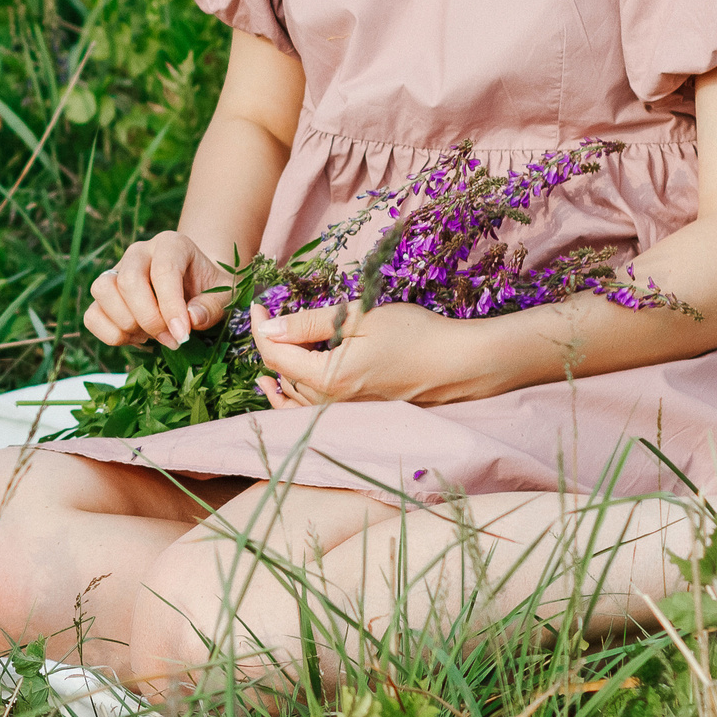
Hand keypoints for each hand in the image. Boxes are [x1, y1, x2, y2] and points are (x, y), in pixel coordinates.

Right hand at [84, 231, 233, 348]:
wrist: (195, 288)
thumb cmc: (210, 290)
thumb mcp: (223, 295)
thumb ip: (211, 307)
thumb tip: (190, 320)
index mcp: (171, 244)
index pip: (163, 271)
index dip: (171, 307)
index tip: (183, 335)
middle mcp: (138, 252)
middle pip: (128, 281)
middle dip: (149, 319)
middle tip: (172, 340)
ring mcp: (116, 271)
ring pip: (102, 291)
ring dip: (127, 323)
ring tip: (152, 336)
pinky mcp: (103, 296)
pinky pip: (91, 315)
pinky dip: (111, 334)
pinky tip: (137, 337)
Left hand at [251, 301, 516, 407]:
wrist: (460, 363)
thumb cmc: (415, 334)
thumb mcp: (359, 317)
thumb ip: (310, 324)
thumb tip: (268, 327)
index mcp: (329, 378)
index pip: (275, 356)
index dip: (259, 327)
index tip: (257, 303)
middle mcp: (332, 403)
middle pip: (282, 376)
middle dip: (269, 344)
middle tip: (268, 315)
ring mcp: (345, 412)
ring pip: (294, 396)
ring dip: (278, 371)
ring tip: (268, 347)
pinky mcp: (357, 412)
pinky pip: (311, 410)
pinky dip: (291, 397)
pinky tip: (282, 387)